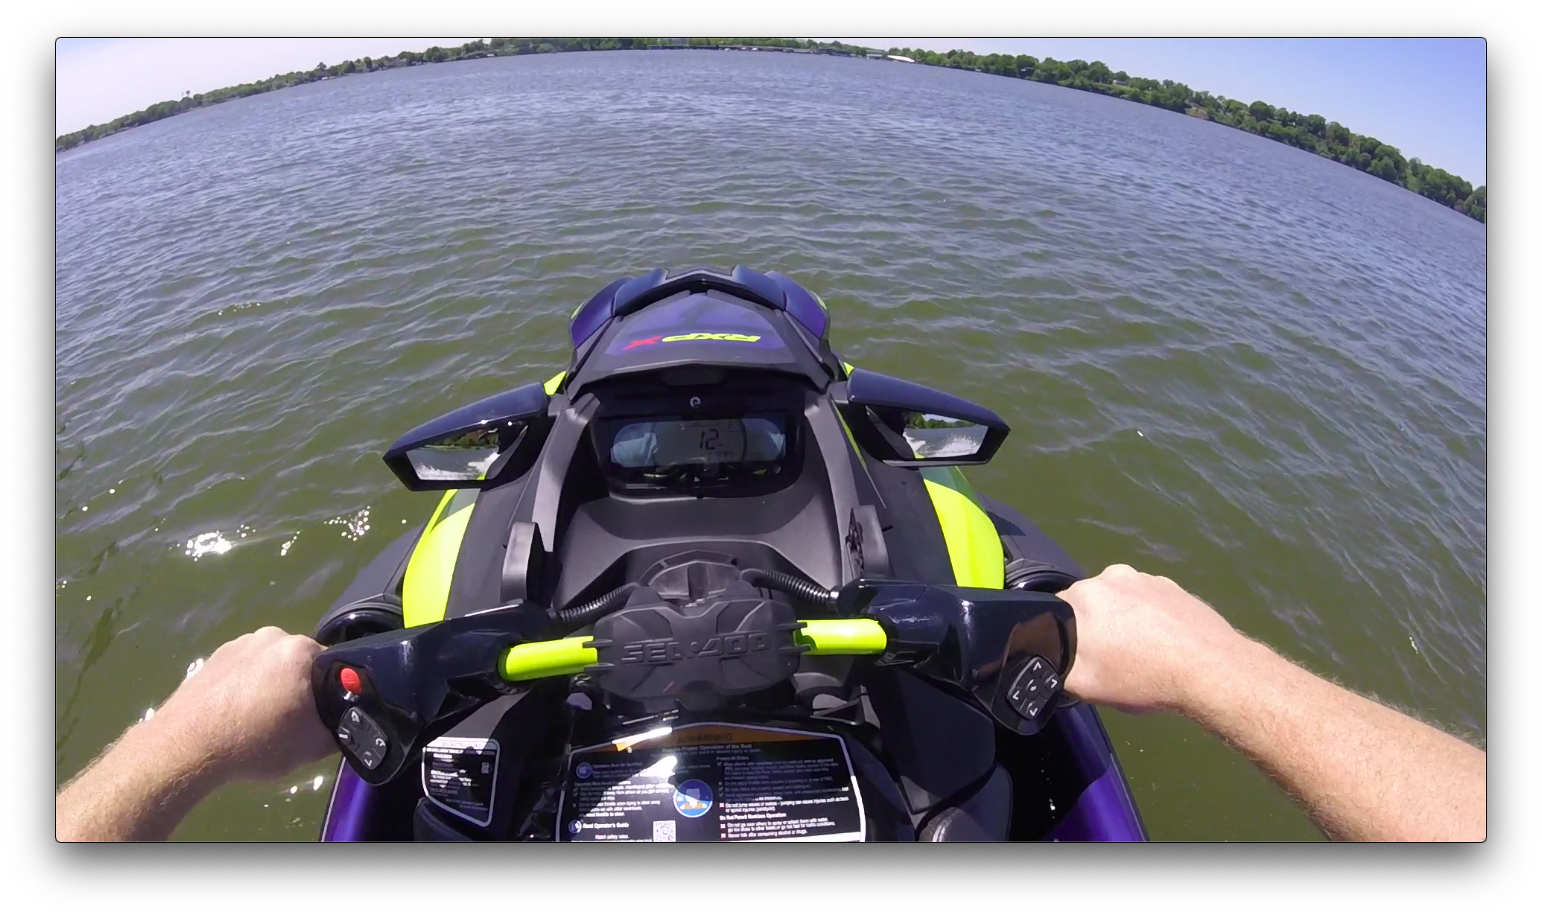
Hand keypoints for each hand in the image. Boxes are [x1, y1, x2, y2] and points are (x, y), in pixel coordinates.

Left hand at [145, 626, 335, 782]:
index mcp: (300, 649)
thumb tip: (349, 721)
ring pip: (270, 666)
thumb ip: (343, 727)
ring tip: (259, 723)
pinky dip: (245, 689)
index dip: (333, 692)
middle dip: (301, 688)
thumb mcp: (314, 746)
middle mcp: (270, 636)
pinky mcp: (211, 658)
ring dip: (272, 687)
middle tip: (292, 723)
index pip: (334, 665)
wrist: (185, 749)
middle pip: (300, 663)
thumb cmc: (254, 742)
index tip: (322, 716)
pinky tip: (236, 717)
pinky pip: (242, 671)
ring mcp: (236, 644)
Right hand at [1058, 564, 1245, 713]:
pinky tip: (1163, 644)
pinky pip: (1149, 601)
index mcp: (1083, 595)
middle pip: (1090, 603)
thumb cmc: (1143, 677)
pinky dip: (1150, 618)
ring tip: (1141, 654)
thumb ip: (1053, 667)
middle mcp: (1111, 576)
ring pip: (1120, 600)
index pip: (1054, 612)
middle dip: (1095, 627)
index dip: (1063, 638)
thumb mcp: (1083, 686)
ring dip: (1123, 621)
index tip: (1080, 659)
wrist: (1211, 670)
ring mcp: (1146, 578)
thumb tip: (1046, 658)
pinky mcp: (1173, 586)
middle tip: (1111, 660)